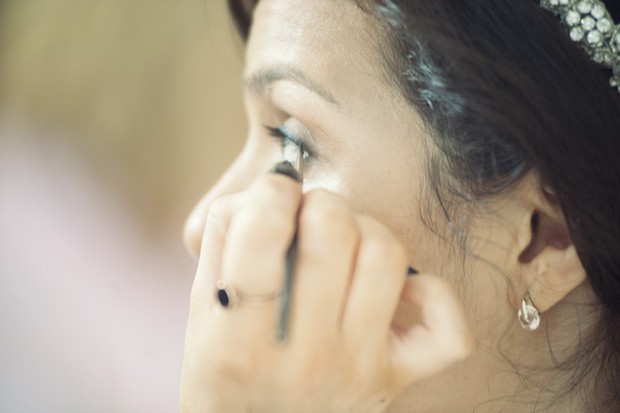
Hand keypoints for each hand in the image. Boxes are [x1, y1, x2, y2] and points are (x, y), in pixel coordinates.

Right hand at [180, 173, 473, 412]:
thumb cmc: (224, 371)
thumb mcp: (201, 311)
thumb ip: (225, 240)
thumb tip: (271, 184)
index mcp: (239, 339)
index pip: (264, 232)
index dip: (272, 193)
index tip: (275, 192)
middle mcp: (304, 357)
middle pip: (335, 232)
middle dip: (320, 203)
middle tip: (308, 215)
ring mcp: (357, 369)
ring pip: (387, 256)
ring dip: (366, 230)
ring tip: (345, 244)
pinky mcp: (396, 379)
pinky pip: (448, 329)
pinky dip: (430, 294)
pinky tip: (395, 290)